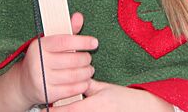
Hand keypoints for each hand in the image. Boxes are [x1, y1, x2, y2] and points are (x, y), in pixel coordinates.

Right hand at [0, 12, 96, 111]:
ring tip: (89, 70)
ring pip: (72, 76)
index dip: (82, 41)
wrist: (23, 82)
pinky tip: (85, 81)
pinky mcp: (46, 94)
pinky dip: (81, 85)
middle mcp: (38, 62)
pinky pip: (70, 90)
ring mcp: (41, 79)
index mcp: (39, 45)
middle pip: (71, 60)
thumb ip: (67, 30)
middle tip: (89, 59)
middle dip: (85, 59)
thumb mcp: (51, 42)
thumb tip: (79, 16)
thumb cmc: (42, 58)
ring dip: (86, 73)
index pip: (65, 41)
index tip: (94, 42)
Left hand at [59, 79, 174, 110]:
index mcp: (96, 104)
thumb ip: (88, 85)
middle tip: (48, 110)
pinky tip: (72, 111)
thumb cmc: (124, 98)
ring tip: (57, 110)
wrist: (142, 109)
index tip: (45, 108)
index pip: (71, 110)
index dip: (55, 110)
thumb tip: (72, 79)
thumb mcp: (105, 89)